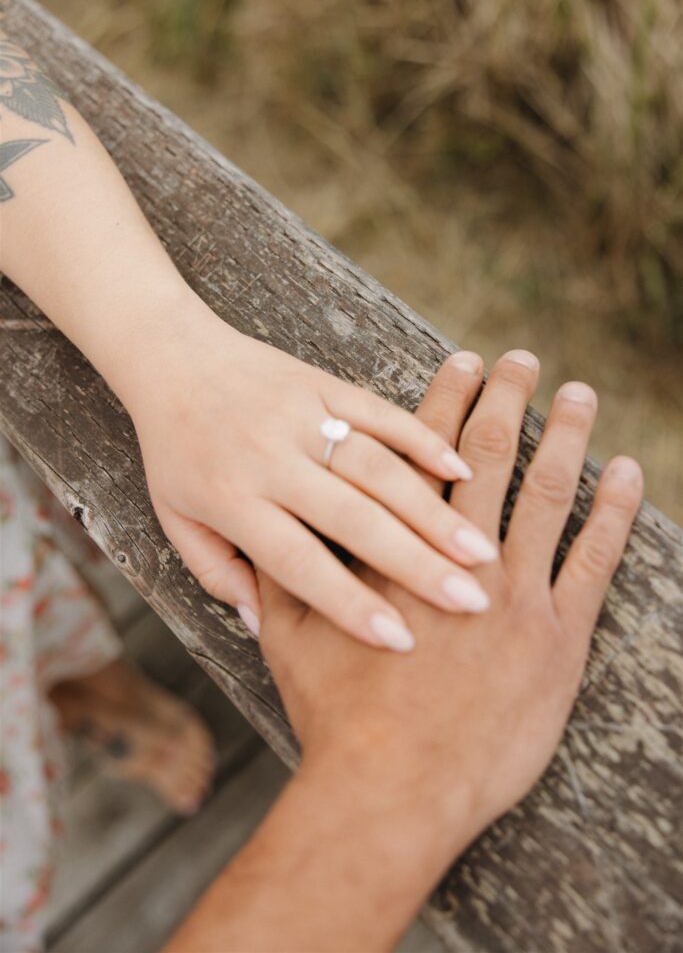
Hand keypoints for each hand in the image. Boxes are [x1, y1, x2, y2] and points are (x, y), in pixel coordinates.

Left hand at [127, 304, 497, 649]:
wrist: (172, 356)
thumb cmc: (176, 451)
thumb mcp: (175, 519)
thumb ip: (218, 572)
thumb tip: (262, 626)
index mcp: (233, 500)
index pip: (298, 563)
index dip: (349, 605)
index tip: (400, 642)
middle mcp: (271, 459)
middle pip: (354, 518)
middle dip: (416, 564)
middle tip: (470, 602)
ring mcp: (301, 417)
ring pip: (378, 468)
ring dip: (433, 510)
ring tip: (481, 552)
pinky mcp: (323, 384)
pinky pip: (381, 412)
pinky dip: (423, 440)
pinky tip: (464, 470)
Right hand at [256, 349, 642, 845]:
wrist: (390, 792)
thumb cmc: (338, 720)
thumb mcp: (289, 644)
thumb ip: (279, 585)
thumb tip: (263, 545)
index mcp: (395, 545)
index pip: (424, 453)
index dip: (447, 401)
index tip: (466, 361)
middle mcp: (455, 553)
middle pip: (489, 457)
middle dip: (509, 400)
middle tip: (526, 359)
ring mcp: (512, 593)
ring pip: (547, 493)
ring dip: (565, 436)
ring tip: (580, 393)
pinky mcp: (556, 637)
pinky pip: (594, 558)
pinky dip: (613, 511)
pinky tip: (626, 471)